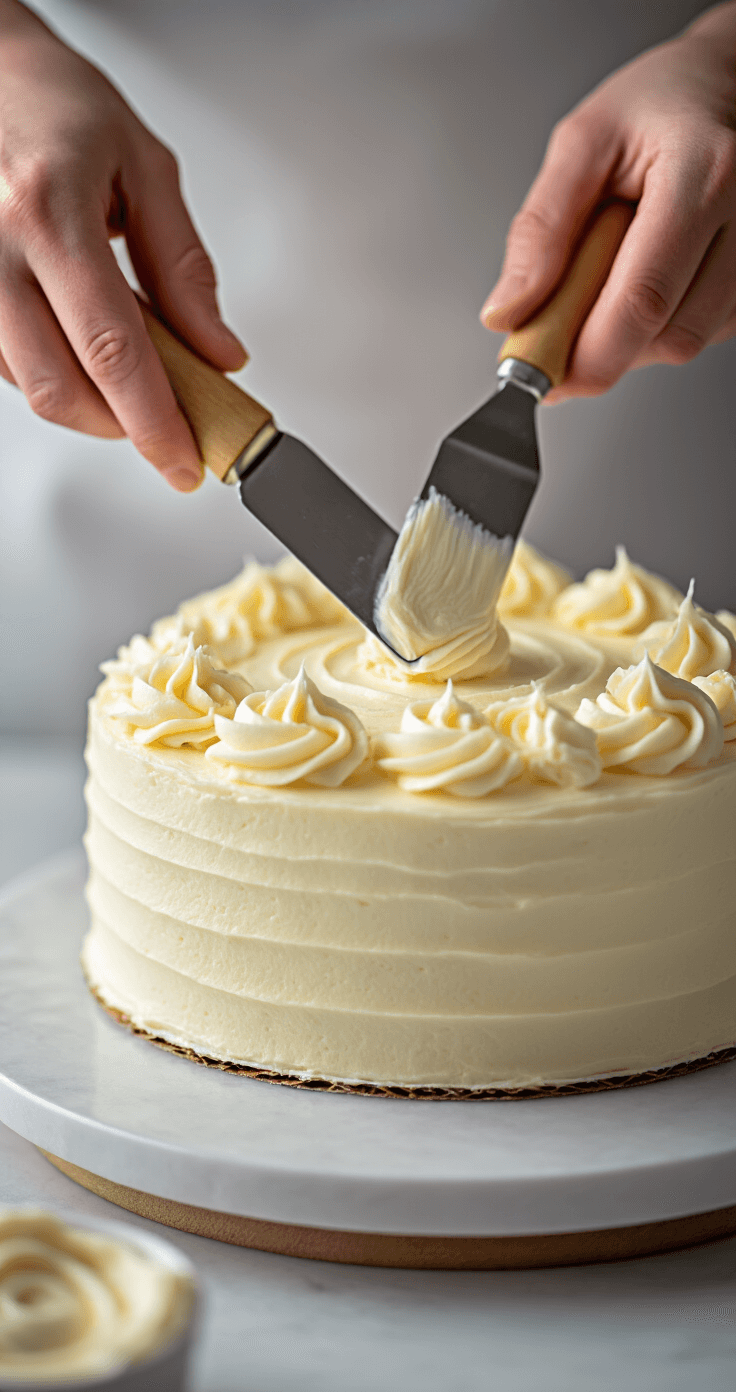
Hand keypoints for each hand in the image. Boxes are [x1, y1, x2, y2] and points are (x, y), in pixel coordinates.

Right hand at [0, 1, 245, 488]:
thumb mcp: (145, 169)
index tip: (184, 461)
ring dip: (89, 404)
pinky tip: (79, 344)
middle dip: (122, 427)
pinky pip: (5, 365)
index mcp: (50, 210)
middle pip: (60, 388)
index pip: (113, 349)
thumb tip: (219, 352)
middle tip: (167, 427)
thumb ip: (184, 270)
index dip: (153, 421)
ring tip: (128, 369)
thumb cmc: (58, 107)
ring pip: (29, 387)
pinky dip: (55, 374)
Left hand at [481, 2, 735, 401]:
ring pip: (684, 343)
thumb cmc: (656, 106)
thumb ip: (541, 230)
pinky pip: (699, 332)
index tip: (539, 369)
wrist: (722, 87)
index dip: (586, 353)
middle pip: (668, 336)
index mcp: (703, 174)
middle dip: (601, 349)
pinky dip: (656, 325)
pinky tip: (645, 276)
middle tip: (559, 319)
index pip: (643, 299)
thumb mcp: (580, 144)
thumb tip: (508, 312)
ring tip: (613, 269)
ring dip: (629, 336)